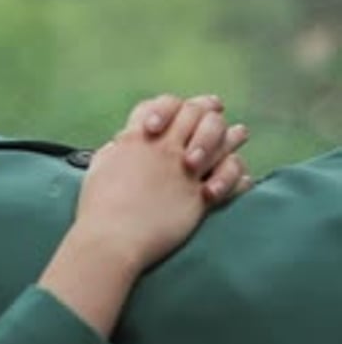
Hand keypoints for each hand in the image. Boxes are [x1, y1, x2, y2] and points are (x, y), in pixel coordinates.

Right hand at [76, 96, 249, 276]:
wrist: (113, 238)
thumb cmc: (99, 206)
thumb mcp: (100, 166)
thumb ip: (116, 150)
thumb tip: (123, 142)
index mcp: (139, 138)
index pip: (164, 105)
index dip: (177, 105)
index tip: (186, 106)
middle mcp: (165, 148)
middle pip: (196, 114)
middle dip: (209, 110)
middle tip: (218, 109)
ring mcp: (185, 170)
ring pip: (220, 140)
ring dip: (232, 136)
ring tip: (241, 133)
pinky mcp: (199, 196)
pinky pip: (229, 178)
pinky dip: (238, 176)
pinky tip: (244, 178)